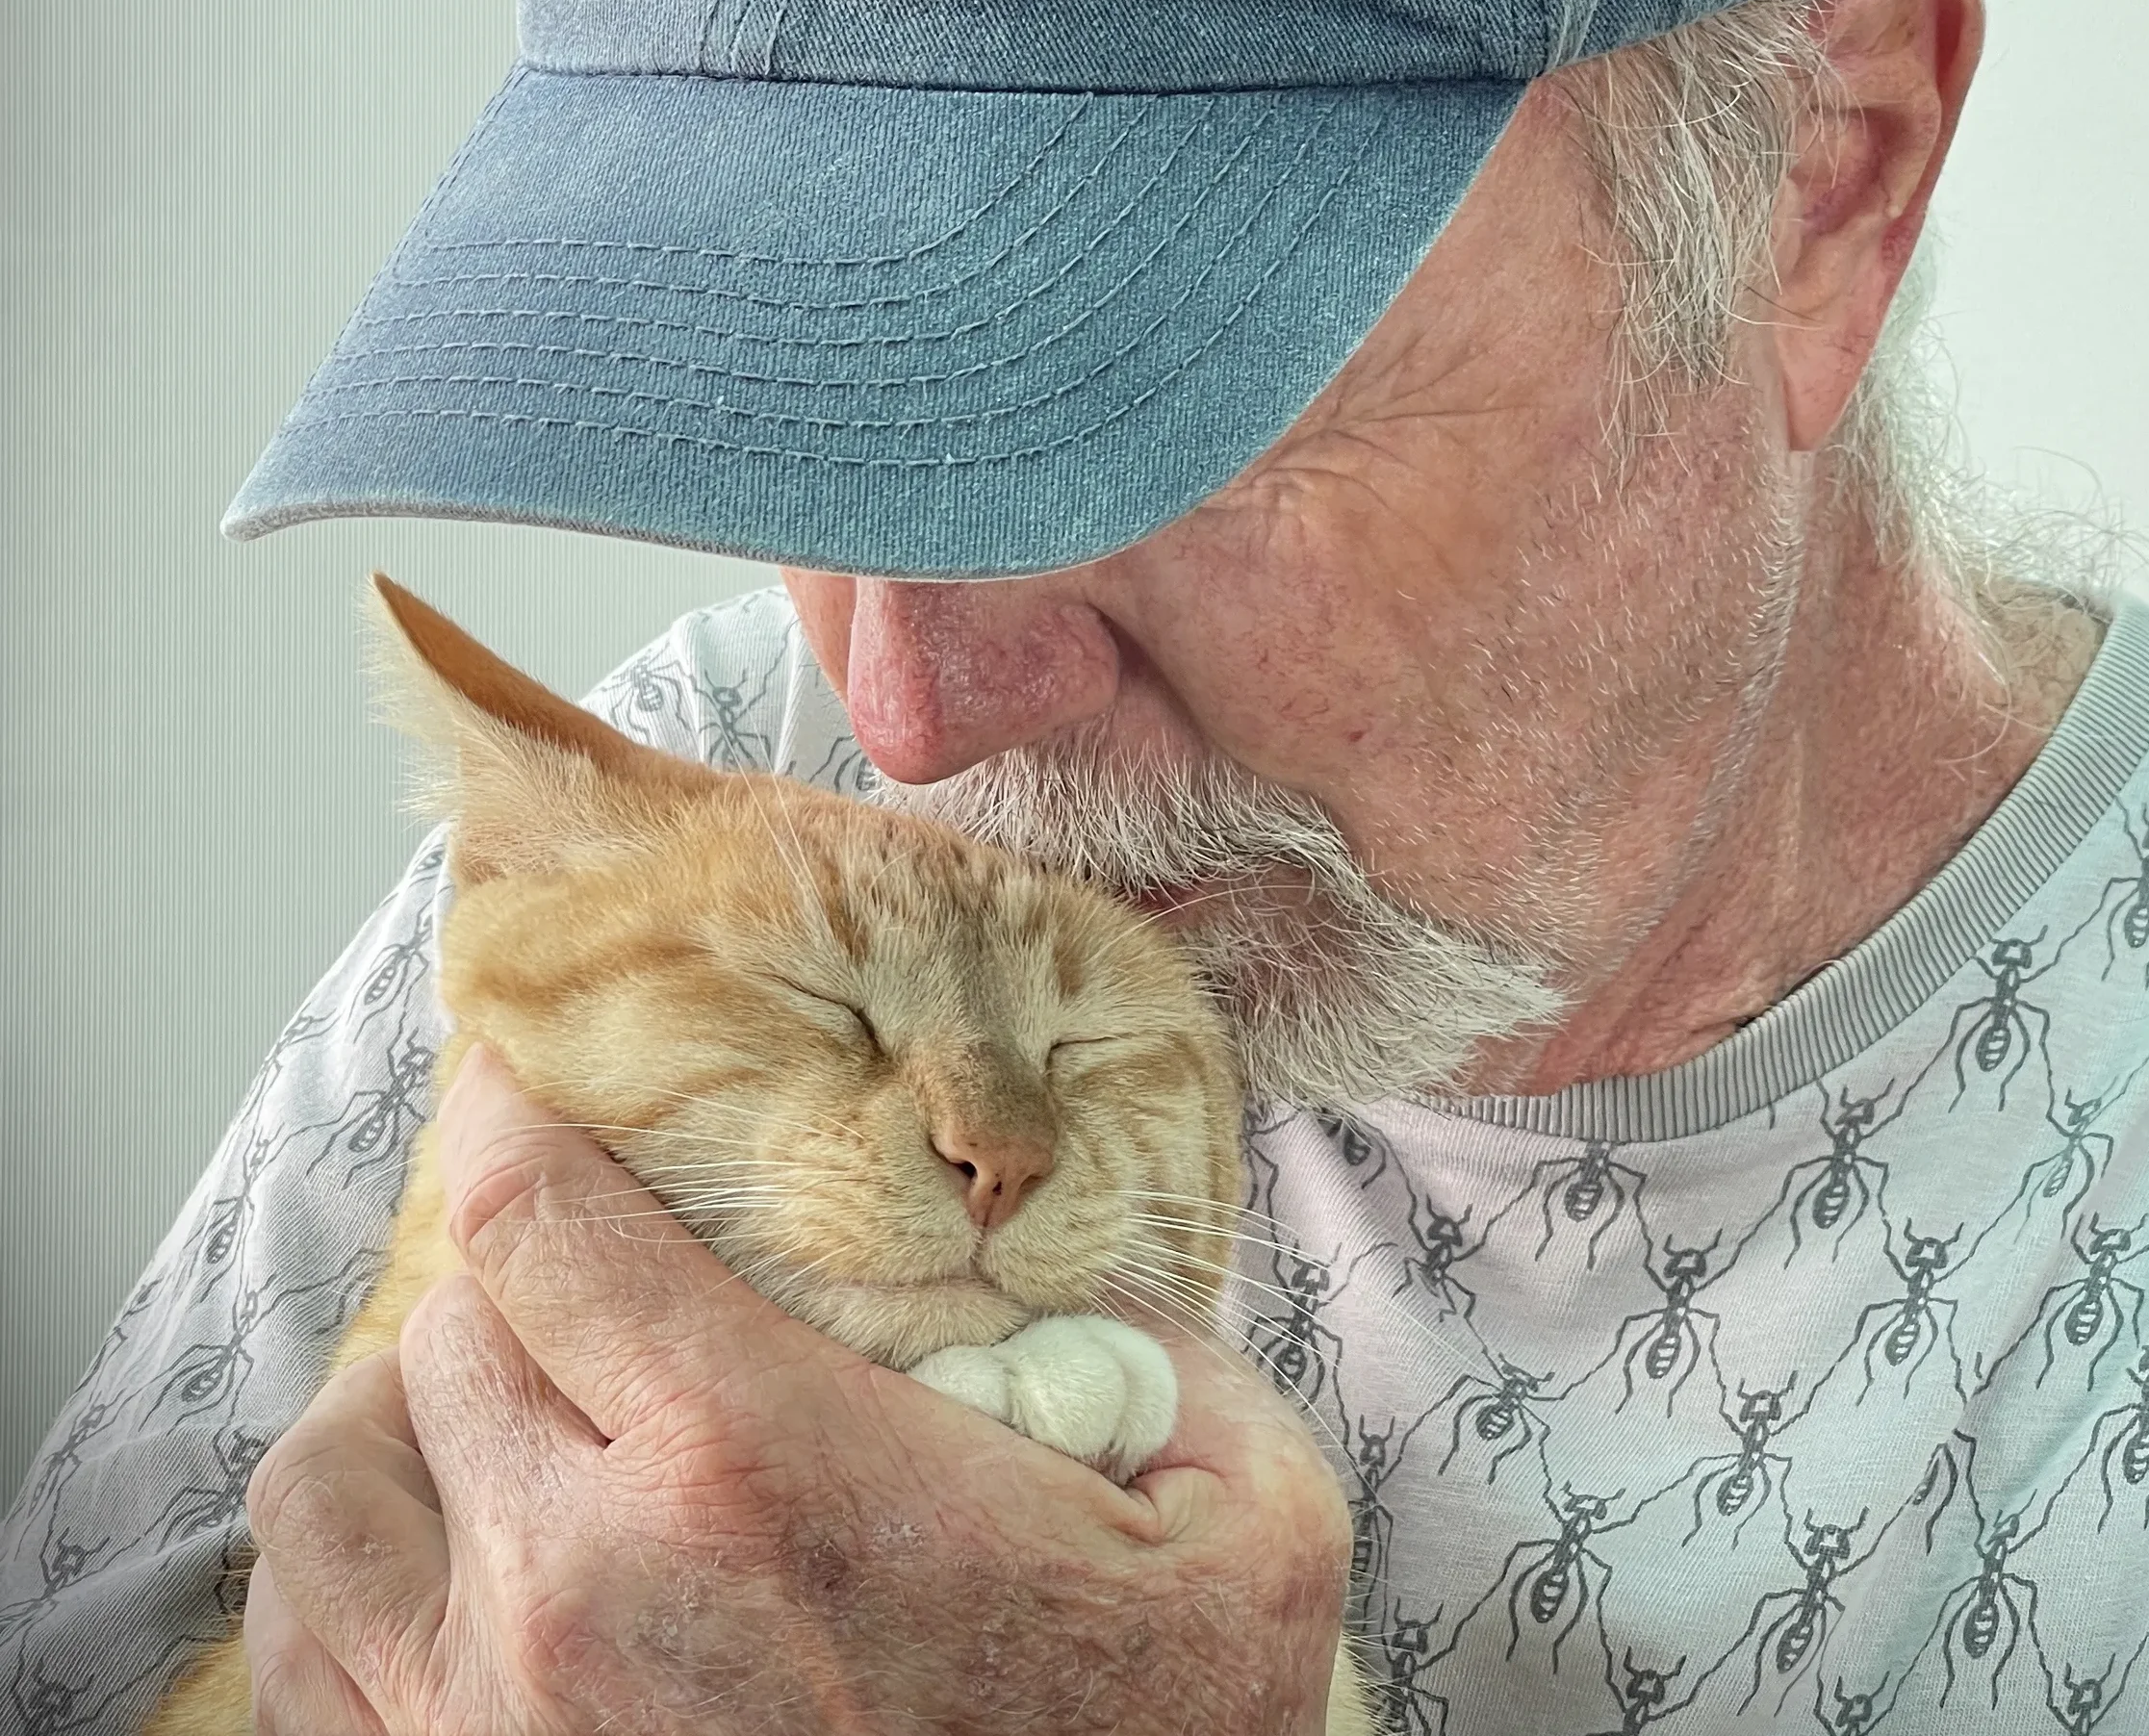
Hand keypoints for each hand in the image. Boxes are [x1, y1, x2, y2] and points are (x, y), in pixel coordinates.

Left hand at [244, 1044, 1354, 1733]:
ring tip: (488, 1391)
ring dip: (398, 1407)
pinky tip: (440, 1541)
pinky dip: (348, 1560)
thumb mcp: (1244, 1527)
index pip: (539, 1221)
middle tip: (591, 1259)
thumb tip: (1076, 1251)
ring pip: (329, 1483)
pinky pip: (310, 1650)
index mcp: (757, 1465)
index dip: (515, 1113)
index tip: (526, 1072)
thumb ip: (1168, 1344)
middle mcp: (583, 1586)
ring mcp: (492, 1727)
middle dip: (516, 1266)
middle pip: (442, 1329)